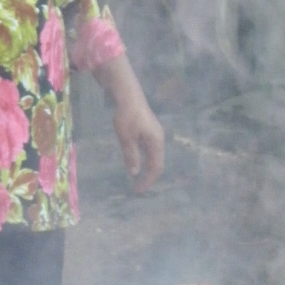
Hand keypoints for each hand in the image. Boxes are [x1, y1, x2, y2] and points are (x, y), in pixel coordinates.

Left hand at [91, 53, 163, 192]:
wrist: (127, 93)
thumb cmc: (127, 116)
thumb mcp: (126, 138)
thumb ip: (131, 156)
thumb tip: (135, 173)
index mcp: (156, 142)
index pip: (156, 167)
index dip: (148, 181)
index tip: (137, 190)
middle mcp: (158, 138)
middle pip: (156, 162)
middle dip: (148, 176)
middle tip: (136, 187)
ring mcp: (153, 133)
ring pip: (152, 155)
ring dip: (145, 167)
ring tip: (136, 177)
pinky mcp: (146, 128)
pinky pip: (147, 148)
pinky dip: (142, 157)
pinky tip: (134, 159)